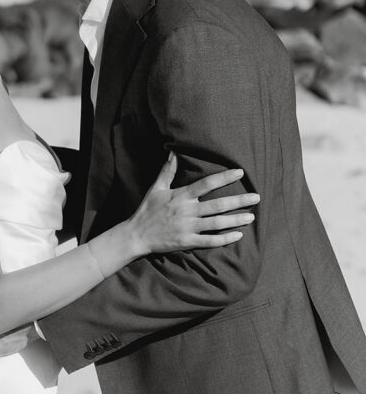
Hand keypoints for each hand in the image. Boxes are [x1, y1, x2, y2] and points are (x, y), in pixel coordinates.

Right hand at [131, 153, 259, 254]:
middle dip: (239, 201)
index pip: (206, 184)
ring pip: (217, 224)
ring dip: (235, 220)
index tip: (240, 172)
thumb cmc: (148, 210)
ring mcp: (188, 228)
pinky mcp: (187, 242)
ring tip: (251, 216)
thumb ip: (167, 171)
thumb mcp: (156, 188)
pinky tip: (238, 235)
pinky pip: (209, 241)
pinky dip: (224, 239)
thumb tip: (173, 152)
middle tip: (256, 197)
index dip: (224, 177)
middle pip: (217, 205)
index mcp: (181, 196)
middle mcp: (187, 211)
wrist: (136, 235)